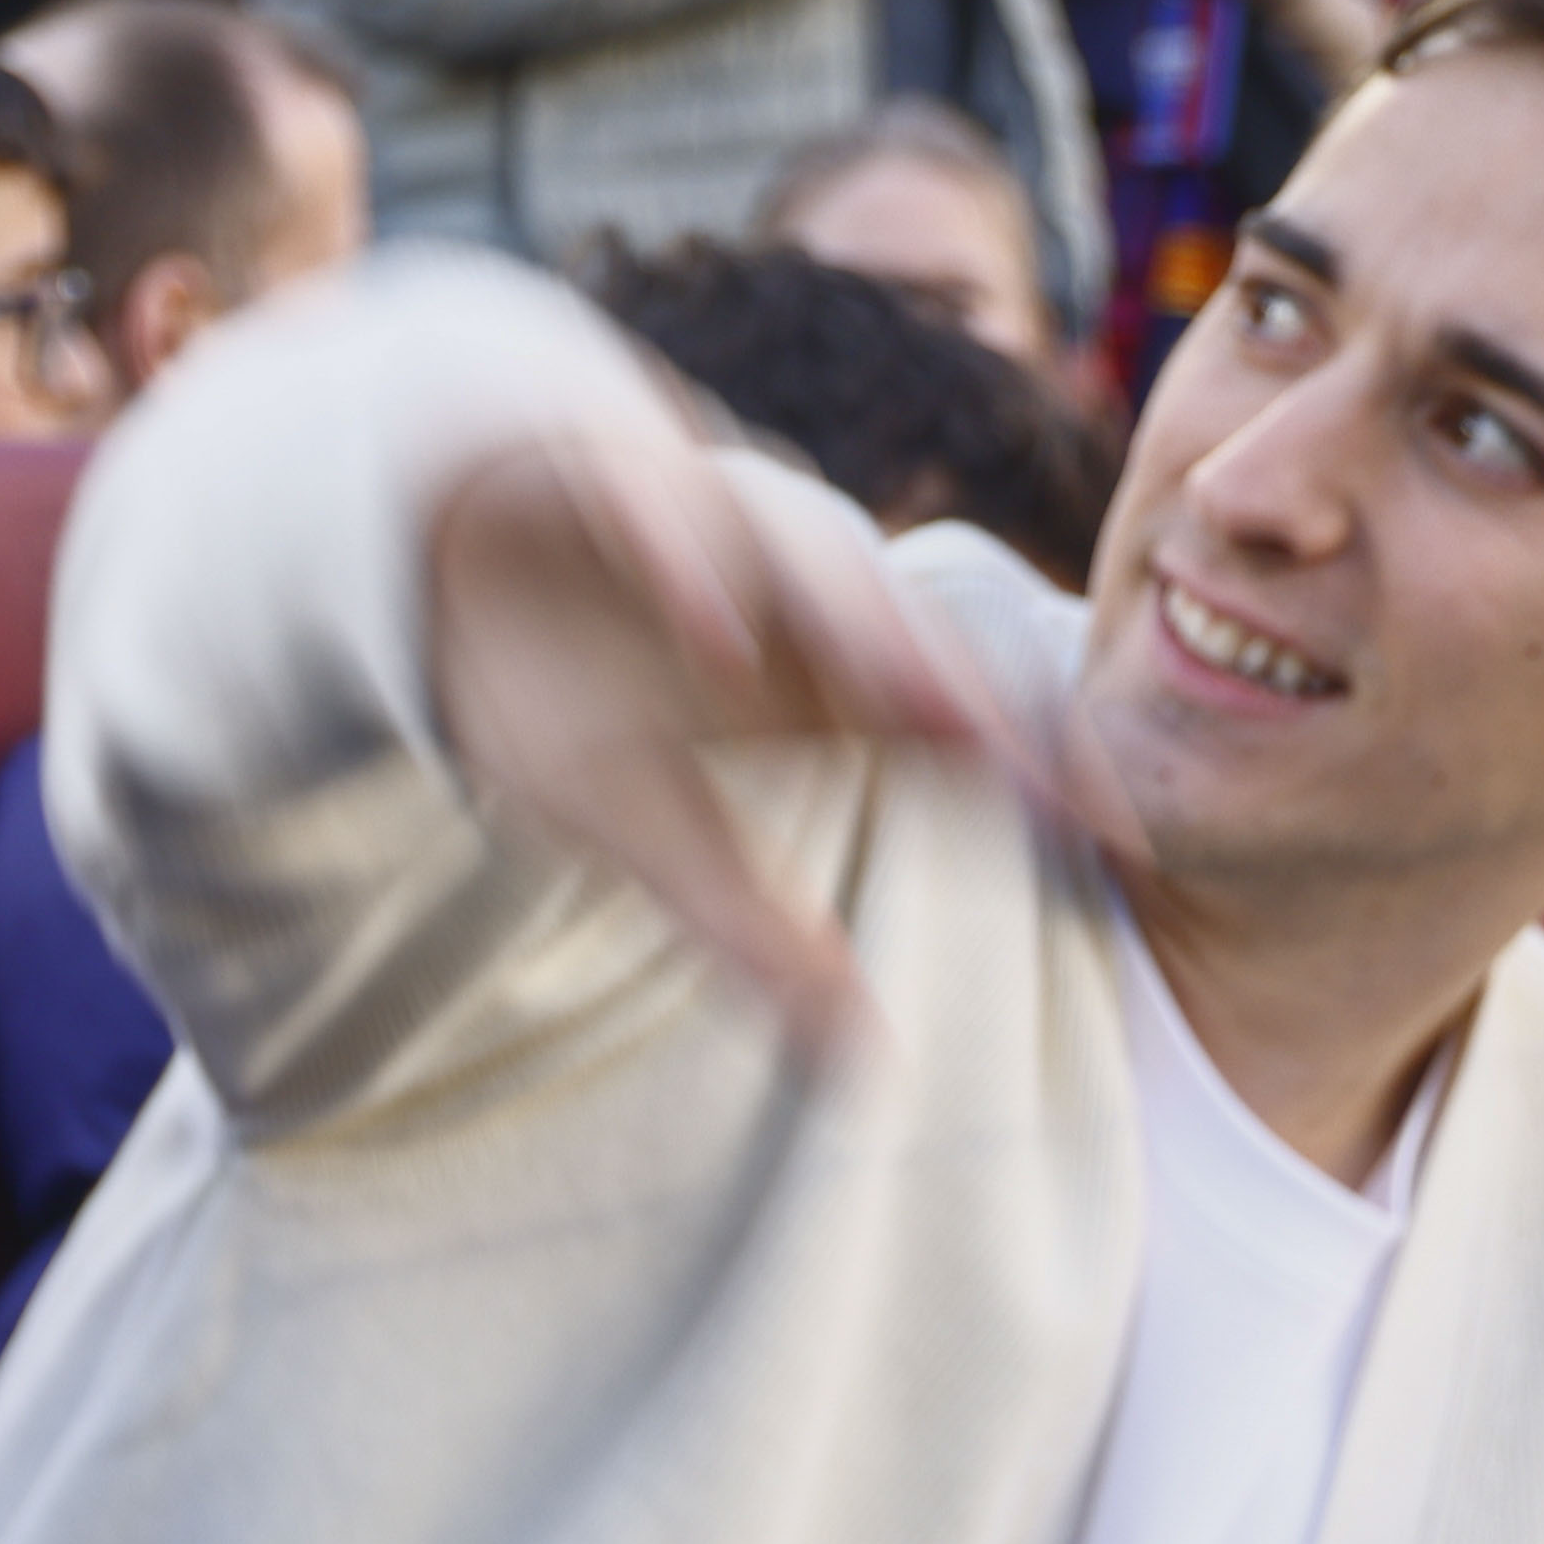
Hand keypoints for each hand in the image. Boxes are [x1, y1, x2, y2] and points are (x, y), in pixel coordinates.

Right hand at [421, 422, 1020, 1065]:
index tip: (1104, 840)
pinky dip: (694, 561)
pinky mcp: (603, 480)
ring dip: (857, 616)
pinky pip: (659, 507)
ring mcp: (705, 522)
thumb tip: (864, 1063)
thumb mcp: (646, 833)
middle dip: (962, 689)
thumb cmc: (570, 696)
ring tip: (907, 696)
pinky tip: (719, 634)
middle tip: (1029, 769)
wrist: (438, 567)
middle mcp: (784, 585)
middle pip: (894, 623)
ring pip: (805, 549)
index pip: (946, 711)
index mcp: (820, 669)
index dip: (1026, 765)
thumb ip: (748, 931)